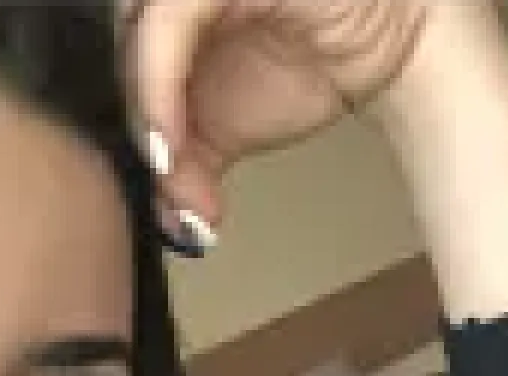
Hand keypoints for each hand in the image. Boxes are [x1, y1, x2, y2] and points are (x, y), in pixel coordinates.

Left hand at [119, 0, 437, 236]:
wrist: (394, 45)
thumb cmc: (312, 64)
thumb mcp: (227, 132)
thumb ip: (185, 170)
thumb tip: (173, 223)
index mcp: (164, 20)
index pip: (113, 69)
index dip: (120, 127)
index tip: (144, 180)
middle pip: (115, 50)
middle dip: (133, 125)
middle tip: (163, 179)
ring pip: (133, 30)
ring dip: (144, 108)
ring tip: (171, 163)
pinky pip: (170, 18)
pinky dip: (159, 82)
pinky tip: (171, 134)